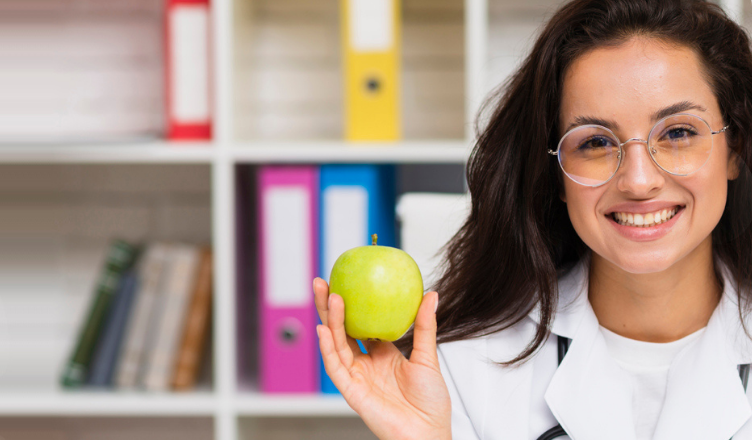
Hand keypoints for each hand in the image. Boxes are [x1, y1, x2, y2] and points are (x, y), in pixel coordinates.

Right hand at [313, 277, 450, 439]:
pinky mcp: (351, 391)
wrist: (429, 434)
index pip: (360, 325)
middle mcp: (365, 364)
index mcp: (381, 355)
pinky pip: (336, 367)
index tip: (347, 281)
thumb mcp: (428, 357)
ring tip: (331, 297)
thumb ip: (425, 326)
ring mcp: (357, 377)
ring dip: (330, 321)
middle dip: (330, 307)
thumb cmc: (431, 403)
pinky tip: (324, 330)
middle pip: (342, 331)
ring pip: (336, 344)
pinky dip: (328, 349)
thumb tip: (431, 295)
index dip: (351, 305)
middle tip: (324, 282)